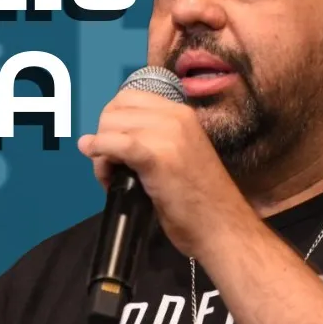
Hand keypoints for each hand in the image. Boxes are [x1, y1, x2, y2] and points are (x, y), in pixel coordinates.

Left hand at [76, 88, 257, 258]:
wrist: (222, 226)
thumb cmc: (198, 199)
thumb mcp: (176, 155)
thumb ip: (148, 140)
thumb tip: (100, 139)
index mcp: (180, 113)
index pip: (126, 98)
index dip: (111, 122)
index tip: (113, 146)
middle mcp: (175, 116)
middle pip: (113, 112)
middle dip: (103, 138)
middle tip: (111, 168)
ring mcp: (168, 134)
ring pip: (110, 128)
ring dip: (101, 154)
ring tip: (113, 179)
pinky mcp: (158, 157)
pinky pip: (116, 144)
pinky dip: (100, 153)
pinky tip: (103, 169)